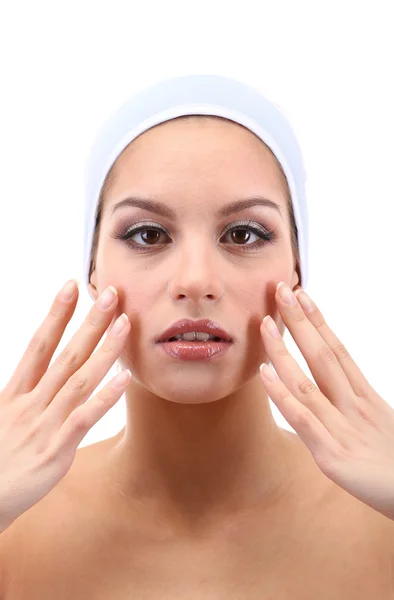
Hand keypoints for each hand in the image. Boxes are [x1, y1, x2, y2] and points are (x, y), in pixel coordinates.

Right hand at [0, 280, 130, 531]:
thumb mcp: (1, 417)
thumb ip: (21, 393)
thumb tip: (35, 370)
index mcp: (15, 393)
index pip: (39, 344)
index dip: (56, 314)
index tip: (71, 286)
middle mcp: (31, 403)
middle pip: (65, 354)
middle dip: (89, 322)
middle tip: (110, 293)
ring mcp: (44, 425)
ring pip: (79, 379)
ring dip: (104, 350)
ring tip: (124, 324)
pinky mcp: (55, 451)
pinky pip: (83, 418)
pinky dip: (105, 397)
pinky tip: (125, 378)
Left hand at [259, 281, 393, 520]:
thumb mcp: (380, 432)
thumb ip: (359, 413)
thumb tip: (337, 395)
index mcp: (368, 401)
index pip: (339, 353)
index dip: (319, 323)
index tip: (303, 296)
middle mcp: (355, 409)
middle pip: (323, 356)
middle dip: (300, 322)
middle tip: (281, 290)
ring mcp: (344, 431)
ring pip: (307, 382)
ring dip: (283, 351)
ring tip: (265, 324)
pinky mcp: (334, 458)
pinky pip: (303, 420)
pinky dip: (281, 396)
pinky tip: (264, 374)